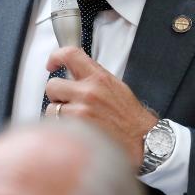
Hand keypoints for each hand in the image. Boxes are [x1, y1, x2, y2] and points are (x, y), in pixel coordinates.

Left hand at [44, 46, 157, 166]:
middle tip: (68, 103)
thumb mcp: (115, 88)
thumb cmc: (131, 118)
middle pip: (53, 85)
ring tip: (78, 121)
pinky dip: (62, 129)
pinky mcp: (76, 129)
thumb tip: (74, 77)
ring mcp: (81, 111)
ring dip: (59, 115)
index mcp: (99, 78)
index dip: (55, 57)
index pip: (70, 55)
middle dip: (57, 96)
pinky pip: (56, 126)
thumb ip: (93, 80)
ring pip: (51, 109)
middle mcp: (88, 92)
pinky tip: (78, 131)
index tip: (52, 64)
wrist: (143, 140)